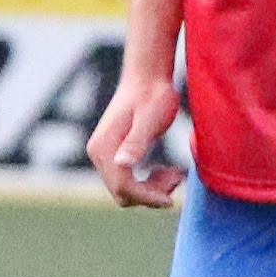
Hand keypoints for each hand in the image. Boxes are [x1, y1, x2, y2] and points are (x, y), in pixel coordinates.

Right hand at [86, 52, 186, 209]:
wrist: (147, 77)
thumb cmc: (153, 95)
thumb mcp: (150, 119)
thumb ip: (136, 143)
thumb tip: (121, 164)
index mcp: (104, 147)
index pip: (122, 187)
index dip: (147, 198)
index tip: (172, 200)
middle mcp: (98, 153)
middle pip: (121, 193)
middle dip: (150, 194)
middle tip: (177, 178)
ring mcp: (104, 154)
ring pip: (125, 189)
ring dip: (151, 189)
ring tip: (175, 174)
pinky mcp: (113, 154)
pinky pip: (128, 180)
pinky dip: (147, 182)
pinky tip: (165, 170)